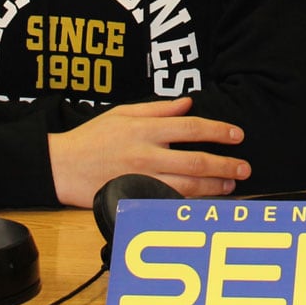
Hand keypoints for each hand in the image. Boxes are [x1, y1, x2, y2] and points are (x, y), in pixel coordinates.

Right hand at [48, 95, 249, 207]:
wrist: (60, 166)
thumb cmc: (91, 138)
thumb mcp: (123, 113)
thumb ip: (158, 109)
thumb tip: (188, 103)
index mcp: (146, 129)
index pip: (192, 127)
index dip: (218, 131)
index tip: (237, 134)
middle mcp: (147, 154)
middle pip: (196, 161)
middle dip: (224, 165)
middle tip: (244, 167)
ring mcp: (141, 179)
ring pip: (187, 186)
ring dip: (213, 187)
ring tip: (230, 185)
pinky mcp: (134, 198)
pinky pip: (168, 202)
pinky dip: (189, 202)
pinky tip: (203, 201)